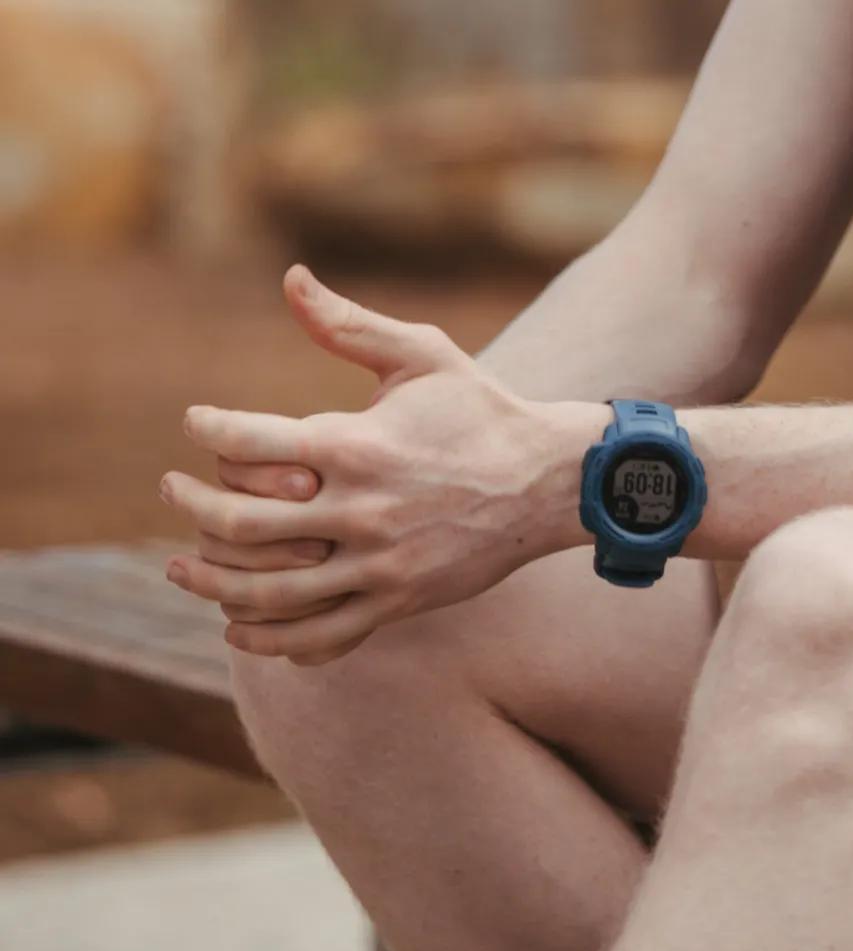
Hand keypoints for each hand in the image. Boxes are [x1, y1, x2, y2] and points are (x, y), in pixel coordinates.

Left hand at [161, 266, 596, 664]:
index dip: (207, 429)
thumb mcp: (423, 354)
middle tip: (172, 492)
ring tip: (182, 567)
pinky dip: (271, 639)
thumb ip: (349, 325)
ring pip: (269, 591)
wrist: (551, 482)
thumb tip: (290, 279)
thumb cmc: (482, 410)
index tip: (197, 424)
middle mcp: (361, 510)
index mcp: (357, 444)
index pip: (246, 443)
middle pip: (240, 523)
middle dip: (190, 507)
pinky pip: (320, 634)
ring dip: (210, 583)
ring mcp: (379, 563)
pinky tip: (241, 626)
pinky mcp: (398, 601)